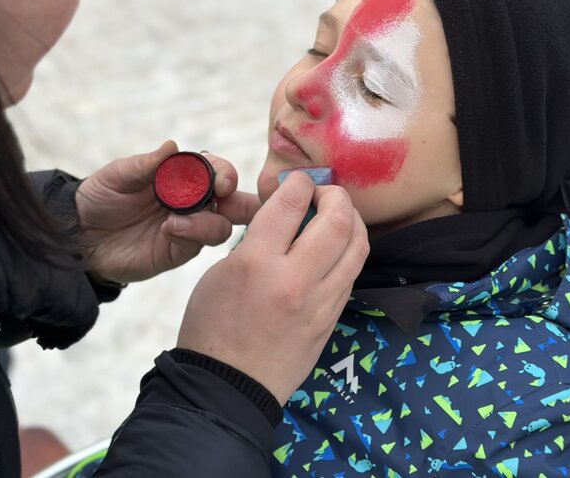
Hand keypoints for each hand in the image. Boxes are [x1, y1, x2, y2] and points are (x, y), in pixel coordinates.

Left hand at [77, 142, 252, 283]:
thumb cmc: (100, 197)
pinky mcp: (178, 251)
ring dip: (208, 222)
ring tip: (174, 221)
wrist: (79, 234)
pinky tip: (167, 230)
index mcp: (183, 177)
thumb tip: (172, 146)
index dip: (225, 173)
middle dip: (244, 202)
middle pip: (234, 202)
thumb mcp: (118, 175)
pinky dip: (189, 235)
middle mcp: (193, 202)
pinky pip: (197, 245)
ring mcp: (189, 228)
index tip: (222, 181)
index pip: (217, 171)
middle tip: (227, 198)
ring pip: (221, 226)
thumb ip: (146, 163)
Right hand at [176, 171, 369, 403]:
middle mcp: (295, 280)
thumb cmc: (213, 327)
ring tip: (338, 215)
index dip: (297, 183)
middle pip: (337, 220)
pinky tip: (337, 247)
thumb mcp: (222, 271)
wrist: (227, 388)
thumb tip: (284, 213)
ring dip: (352, 220)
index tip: (297, 182)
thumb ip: (257, 239)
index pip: (290, 203)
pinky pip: (352, 273)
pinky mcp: (331, 319)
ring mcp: (320, 303)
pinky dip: (349, 250)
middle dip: (335, 195)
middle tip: (324, 193)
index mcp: (257, 264)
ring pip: (357, 246)